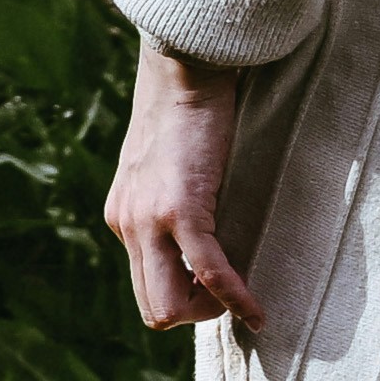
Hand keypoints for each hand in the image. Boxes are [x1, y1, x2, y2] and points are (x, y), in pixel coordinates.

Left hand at [100, 38, 256, 329]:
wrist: (184, 65)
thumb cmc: (188, 106)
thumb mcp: (166, 164)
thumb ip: (168, 198)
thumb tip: (198, 224)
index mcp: (122, 215)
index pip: (145, 285)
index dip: (183, 299)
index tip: (216, 289)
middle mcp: (127, 224)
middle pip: (153, 307)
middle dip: (195, 315)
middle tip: (228, 301)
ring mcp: (148, 220)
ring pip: (170, 304)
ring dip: (209, 312)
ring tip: (240, 302)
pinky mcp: (180, 209)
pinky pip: (208, 273)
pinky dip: (235, 299)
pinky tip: (257, 312)